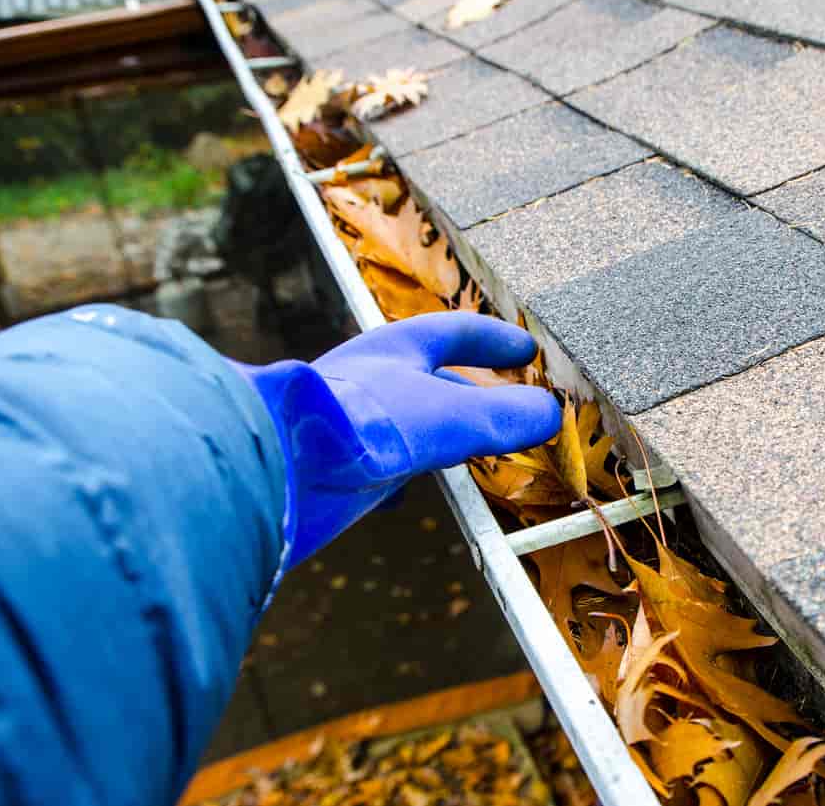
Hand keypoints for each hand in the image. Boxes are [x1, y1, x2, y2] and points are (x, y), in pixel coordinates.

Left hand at [236, 312, 559, 570]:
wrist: (273, 470)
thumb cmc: (357, 423)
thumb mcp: (448, 416)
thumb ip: (502, 416)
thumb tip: (550, 414)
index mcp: (395, 349)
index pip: (455, 331)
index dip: (494, 340)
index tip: (527, 349)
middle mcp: (372, 381)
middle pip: (433, 378)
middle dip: (472, 390)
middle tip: (511, 406)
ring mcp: (353, 424)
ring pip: (409, 423)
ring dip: (442, 434)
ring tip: (473, 451)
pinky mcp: (336, 468)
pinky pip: (380, 465)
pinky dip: (404, 474)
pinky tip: (407, 493)